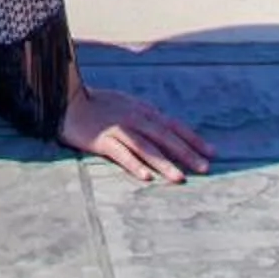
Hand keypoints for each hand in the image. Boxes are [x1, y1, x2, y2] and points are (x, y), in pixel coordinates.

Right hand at [56, 84, 210, 182]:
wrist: (66, 99)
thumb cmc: (96, 104)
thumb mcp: (125, 103)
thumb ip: (145, 115)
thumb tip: (166, 127)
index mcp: (142, 110)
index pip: (173, 125)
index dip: (193, 138)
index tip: (212, 152)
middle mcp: (134, 118)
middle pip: (165, 137)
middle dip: (186, 152)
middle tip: (205, 168)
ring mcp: (118, 129)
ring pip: (146, 147)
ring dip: (165, 163)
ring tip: (180, 178)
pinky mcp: (101, 140)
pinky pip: (121, 154)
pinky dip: (134, 165)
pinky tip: (147, 177)